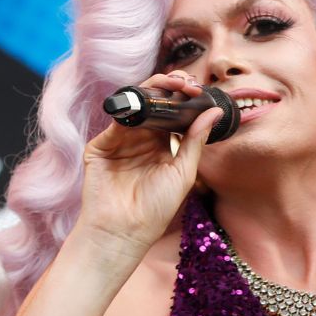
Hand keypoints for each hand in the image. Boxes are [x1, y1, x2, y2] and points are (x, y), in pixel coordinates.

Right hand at [74, 70, 222, 260]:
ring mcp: (120, 140)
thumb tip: (214, 111)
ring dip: (155, 92)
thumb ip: (195, 140)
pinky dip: (132, 107)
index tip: (200, 91)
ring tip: (173, 86)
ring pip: (136, 106)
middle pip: (155, 104)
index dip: (185, 100)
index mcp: (162, 146)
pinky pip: (117, 119)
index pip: (174, 114)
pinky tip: (148, 103)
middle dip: (172, 89)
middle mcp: (141, 140)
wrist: (123, 231)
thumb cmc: (155, 209)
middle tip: (187, 83)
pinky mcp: (102, 145)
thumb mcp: (183, 173)